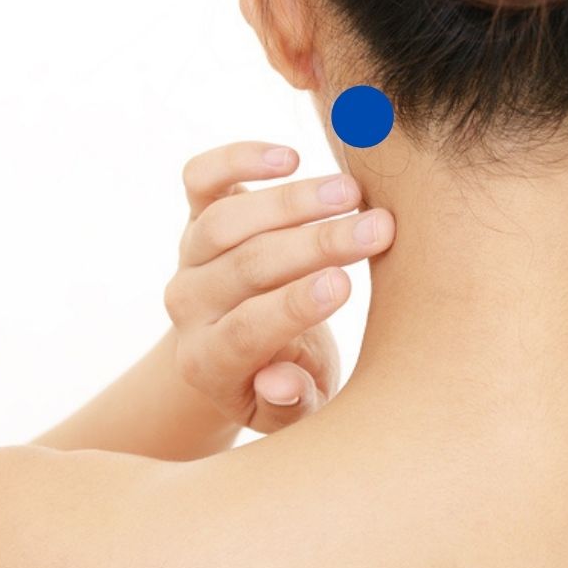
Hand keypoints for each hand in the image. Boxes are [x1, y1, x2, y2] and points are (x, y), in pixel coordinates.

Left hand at [163, 141, 395, 433]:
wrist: (243, 347)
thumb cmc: (289, 380)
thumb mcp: (297, 412)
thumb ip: (292, 403)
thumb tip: (279, 381)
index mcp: (210, 362)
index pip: (246, 330)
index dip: (294, 306)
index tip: (345, 283)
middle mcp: (188, 306)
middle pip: (244, 267)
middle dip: (316, 245)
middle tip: (378, 228)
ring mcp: (189, 256)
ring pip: (224, 220)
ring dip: (293, 201)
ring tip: (353, 192)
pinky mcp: (195, 214)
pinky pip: (201, 178)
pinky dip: (239, 160)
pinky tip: (291, 156)